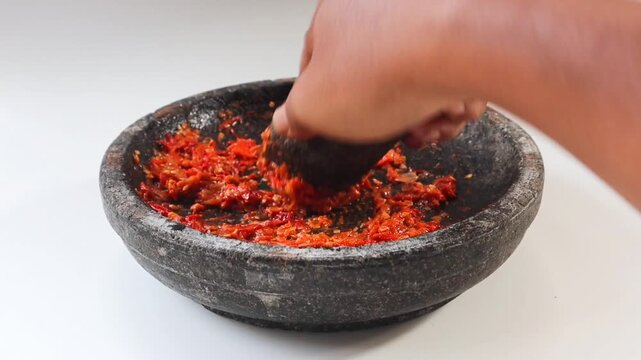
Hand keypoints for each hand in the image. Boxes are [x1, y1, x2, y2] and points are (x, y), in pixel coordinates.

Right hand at [272, 0, 484, 146]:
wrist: (460, 47)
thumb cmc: (381, 70)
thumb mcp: (314, 107)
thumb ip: (295, 115)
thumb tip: (287, 121)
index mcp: (335, 11)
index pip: (317, 61)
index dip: (325, 101)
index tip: (335, 125)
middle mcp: (380, 3)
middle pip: (374, 74)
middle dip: (385, 115)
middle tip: (396, 133)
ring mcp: (424, 12)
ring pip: (416, 75)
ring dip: (422, 112)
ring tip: (429, 124)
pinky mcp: (463, 24)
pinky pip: (451, 67)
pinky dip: (453, 93)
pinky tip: (453, 106)